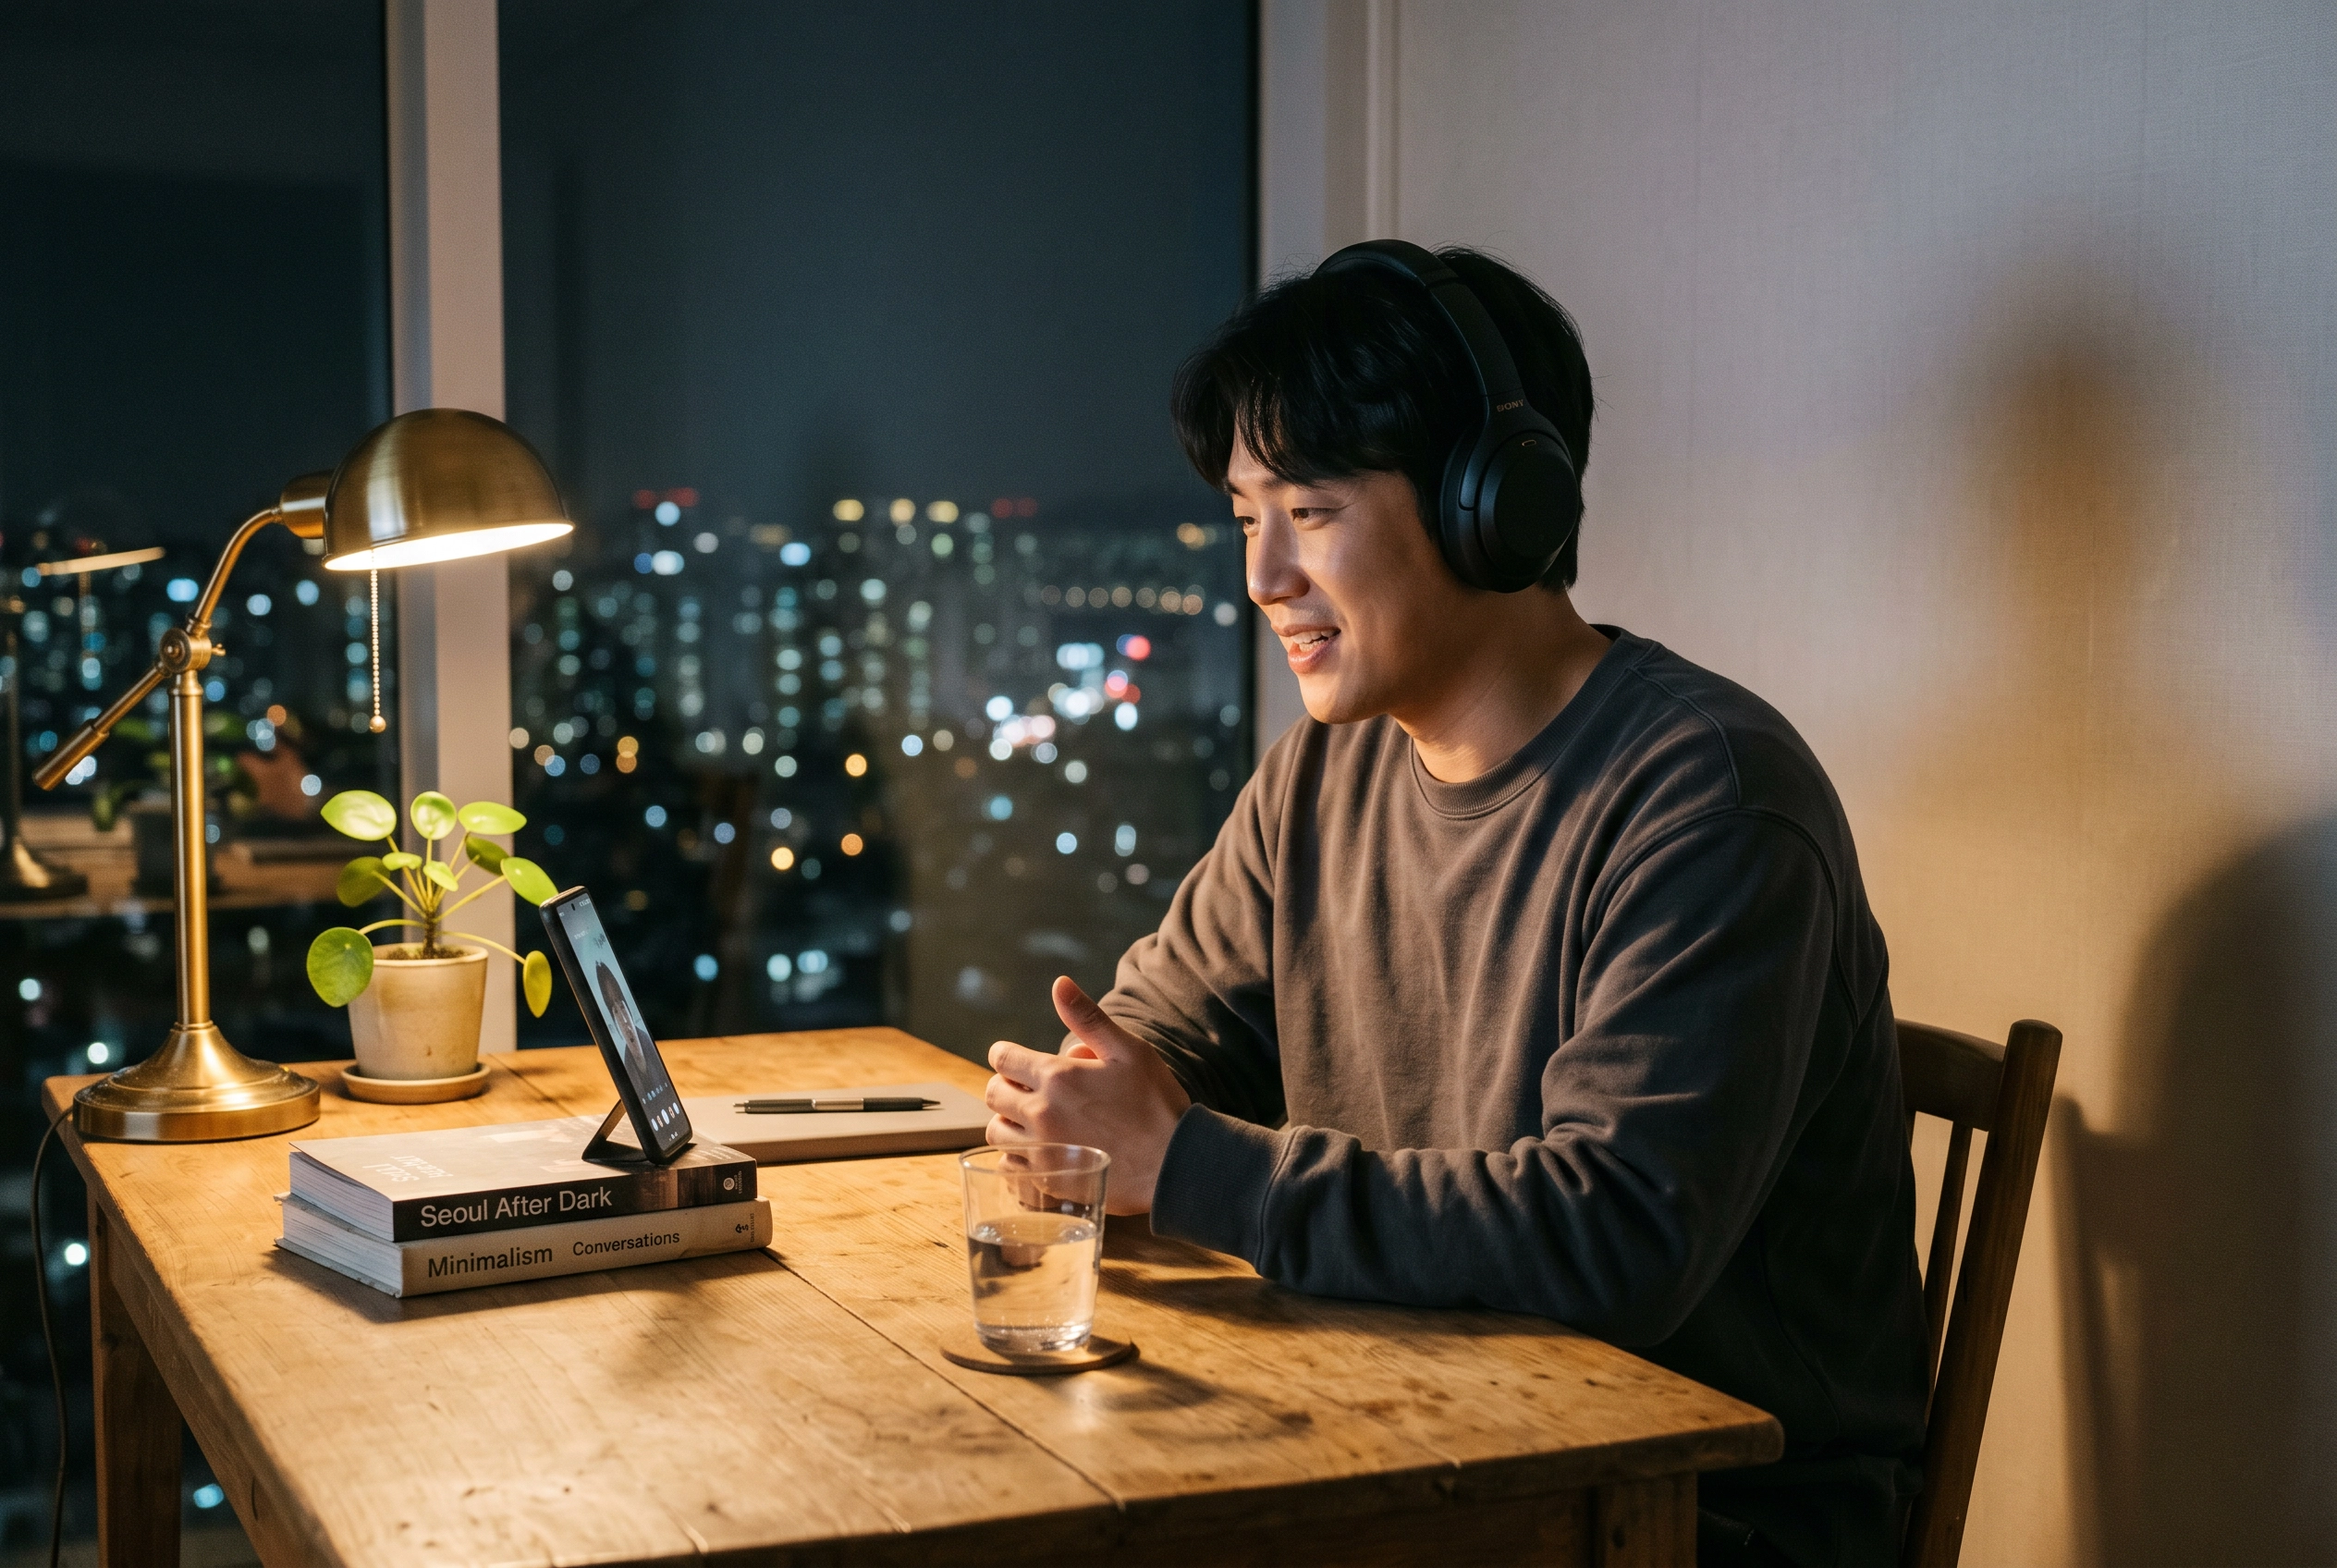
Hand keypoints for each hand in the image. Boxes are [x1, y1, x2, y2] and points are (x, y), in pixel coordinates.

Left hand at [985, 976, 1190, 1214]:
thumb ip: (1088, 1018)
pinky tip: (1038, 1149)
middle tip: (1029, 1089)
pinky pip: (1009, 1165)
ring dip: (1007, 1121)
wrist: (1174, 1163)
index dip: (1008, 1054)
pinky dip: (1015, 1156)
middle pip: (993, 1093)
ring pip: (996, 1131)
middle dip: (1006, 1085)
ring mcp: (1042, 1150)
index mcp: (1056, 1077)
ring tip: (1032, 1120)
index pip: (1002, 1057)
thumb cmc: (1155, 1103)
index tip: (1020, 1060)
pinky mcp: (1047, 1180)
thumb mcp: (1128, 1050)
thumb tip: (1059, 983)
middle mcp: (1041, 1113)